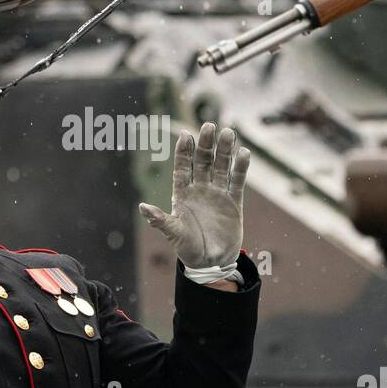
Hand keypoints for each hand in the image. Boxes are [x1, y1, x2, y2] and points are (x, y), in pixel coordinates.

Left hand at [138, 123, 249, 282]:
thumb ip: (160, 220)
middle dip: (206, 144)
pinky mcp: (233, 202)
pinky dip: (240, 168)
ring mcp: (217, 194)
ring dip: (224, 151)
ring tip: (228, 133)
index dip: (183, 152)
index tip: (185, 135)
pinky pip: (237, 181)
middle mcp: (200, 189)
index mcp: (183, 194)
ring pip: (221, 167)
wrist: (211, 262)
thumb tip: (142, 207)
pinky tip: (244, 153)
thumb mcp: (174, 234)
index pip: (183, 168)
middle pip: (203, 162)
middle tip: (210, 125)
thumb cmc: (188, 248)